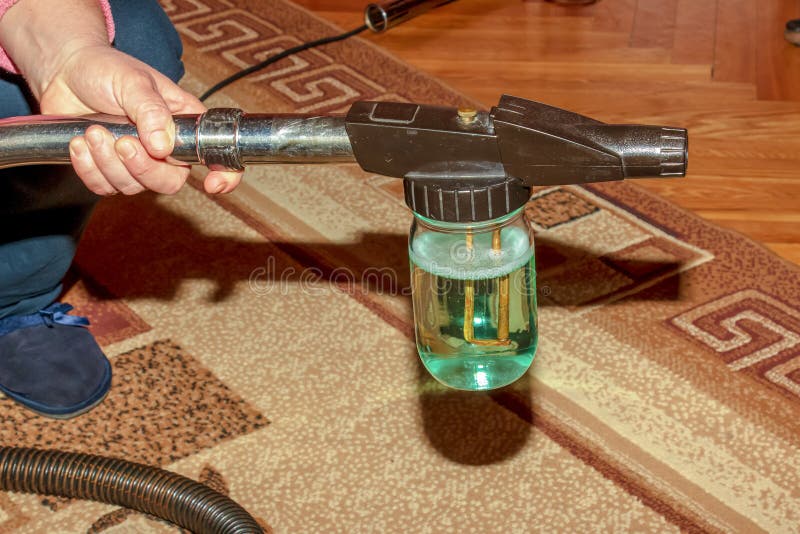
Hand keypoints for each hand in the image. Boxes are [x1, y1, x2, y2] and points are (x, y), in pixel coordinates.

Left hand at [40, 45, 241, 195]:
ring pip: (133, 187)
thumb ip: (151, 111)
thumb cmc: (107, 69)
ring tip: (92, 132)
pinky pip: (104, 187)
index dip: (224, 175)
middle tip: (122, 143)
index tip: (211, 184)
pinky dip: (89, 170)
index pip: (216, 155)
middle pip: (169, 182)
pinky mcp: (107, 170)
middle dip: (143, 168)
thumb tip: (163, 147)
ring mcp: (136, 162)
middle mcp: (165, 148)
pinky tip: (79, 144)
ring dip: (108, 164)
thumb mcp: (133, 81)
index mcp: (184, 125)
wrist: (66, 70)